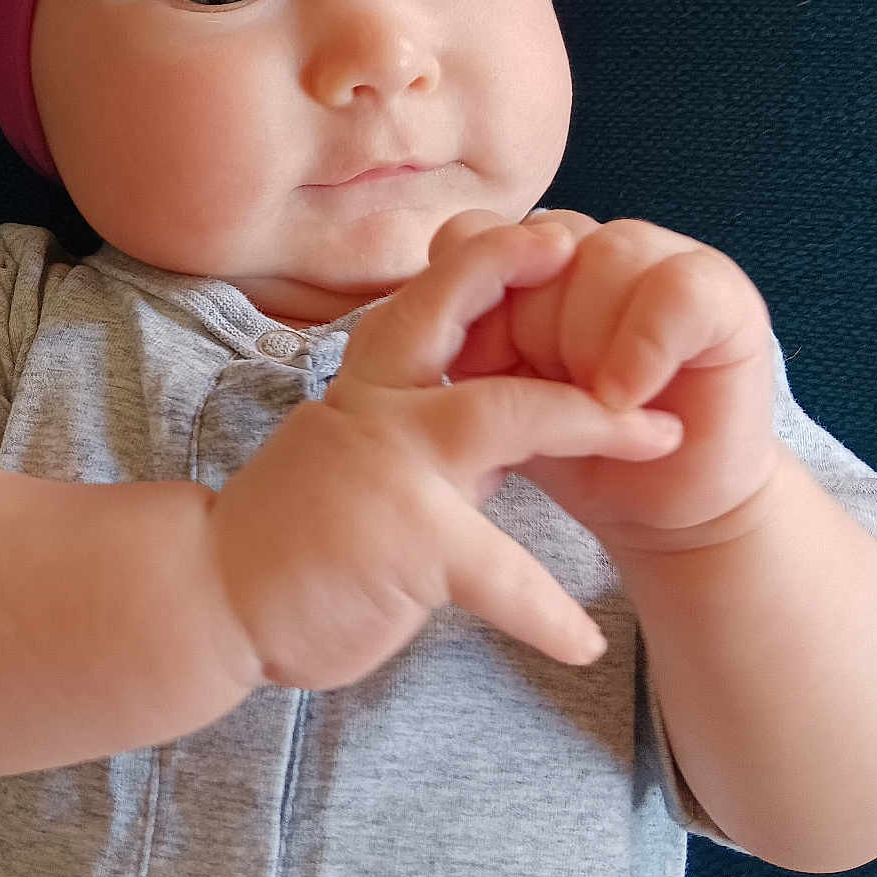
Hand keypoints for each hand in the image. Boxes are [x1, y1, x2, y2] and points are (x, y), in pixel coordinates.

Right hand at [208, 222, 683, 691]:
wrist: (214, 592)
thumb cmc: (295, 528)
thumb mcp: (360, 459)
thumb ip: (426, 438)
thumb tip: (498, 438)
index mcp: (367, 385)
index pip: (424, 302)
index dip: (483, 261)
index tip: (545, 236)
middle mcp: (375, 406)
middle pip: (446, 313)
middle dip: (513, 272)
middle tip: (581, 248)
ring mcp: (389, 465)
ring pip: (501, 414)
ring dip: (591, 420)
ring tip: (662, 438)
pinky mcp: (407, 539)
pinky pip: (500, 571)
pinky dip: (547, 611)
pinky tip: (583, 640)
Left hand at [435, 209, 781, 553]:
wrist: (655, 506)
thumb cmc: (569, 446)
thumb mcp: (494, 391)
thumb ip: (465, 332)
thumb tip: (446, 299)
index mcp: (526, 257)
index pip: (473, 235)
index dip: (469, 302)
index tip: (479, 369)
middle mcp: (589, 242)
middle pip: (536, 246)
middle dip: (530, 334)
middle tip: (553, 396)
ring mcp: (658, 256)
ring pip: (602, 258)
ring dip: (586, 345)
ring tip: (597, 402)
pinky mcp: (721, 291)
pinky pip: (675, 290)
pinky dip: (644, 347)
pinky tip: (630, 395)